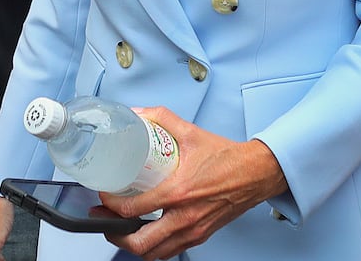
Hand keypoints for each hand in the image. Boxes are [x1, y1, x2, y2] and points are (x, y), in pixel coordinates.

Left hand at [100, 107, 287, 260]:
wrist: (256, 173)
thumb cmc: (228, 158)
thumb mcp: (191, 133)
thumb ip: (163, 119)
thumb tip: (139, 114)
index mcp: (179, 192)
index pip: (134, 209)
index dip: (111, 206)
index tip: (105, 197)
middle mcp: (185, 217)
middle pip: (140, 243)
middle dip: (115, 234)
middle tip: (106, 221)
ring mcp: (193, 230)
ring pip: (155, 253)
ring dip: (135, 245)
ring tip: (124, 230)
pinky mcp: (201, 236)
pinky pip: (171, 252)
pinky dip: (156, 248)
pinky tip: (150, 233)